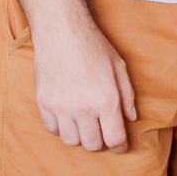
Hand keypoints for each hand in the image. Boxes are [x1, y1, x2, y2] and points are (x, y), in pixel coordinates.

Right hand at [33, 17, 137, 153]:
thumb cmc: (94, 46)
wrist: (62, 30)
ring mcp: (61, 107)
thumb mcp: (119, 67)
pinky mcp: (44, 103)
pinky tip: (68, 116)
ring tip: (85, 123)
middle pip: (93, 145)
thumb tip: (131, 117)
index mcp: (106, 100)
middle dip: (101, 141)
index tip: (120, 145)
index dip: (120, 146)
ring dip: (80, 136)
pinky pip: (53, 130)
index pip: (114, 139)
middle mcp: (83, 108)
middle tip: (102, 130)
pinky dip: (62, 128)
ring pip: (72, 141)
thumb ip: (127, 95)